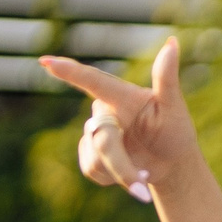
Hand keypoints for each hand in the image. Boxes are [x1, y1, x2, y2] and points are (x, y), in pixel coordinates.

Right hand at [37, 37, 199, 203]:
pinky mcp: (90, 154)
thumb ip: (167, 77)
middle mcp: (104, 111)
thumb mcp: (174, 107)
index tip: (46, 62)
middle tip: (146, 180)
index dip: (69, 72)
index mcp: (121, 96)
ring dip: (122, 173)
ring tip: (144, 174)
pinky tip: (128, 174)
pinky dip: (112, 178)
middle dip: (122, 164)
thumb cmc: (176, 132)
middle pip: (102, 138)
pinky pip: (91, 169)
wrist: (172, 165)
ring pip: (95, 157)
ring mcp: (95, 133)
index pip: (92, 81)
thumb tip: (172, 42)